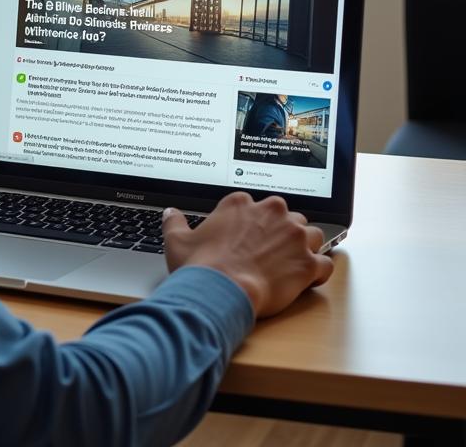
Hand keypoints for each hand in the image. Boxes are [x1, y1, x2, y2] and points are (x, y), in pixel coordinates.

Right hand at [162, 192, 333, 317]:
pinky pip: (325, 264)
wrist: (221, 292)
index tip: (250, 237)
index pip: (256, 205)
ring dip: (306, 248)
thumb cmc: (201, 266)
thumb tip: (171, 213)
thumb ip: (175, 222)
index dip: (255, 223)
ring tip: (293, 264)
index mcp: (242, 203)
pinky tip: (308, 280)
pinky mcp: (308, 263)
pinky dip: (319, 272)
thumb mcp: (177, 240)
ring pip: (312, 235)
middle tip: (271, 251)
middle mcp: (272, 213)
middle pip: (288, 216)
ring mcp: (294, 237)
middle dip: (283, 232)